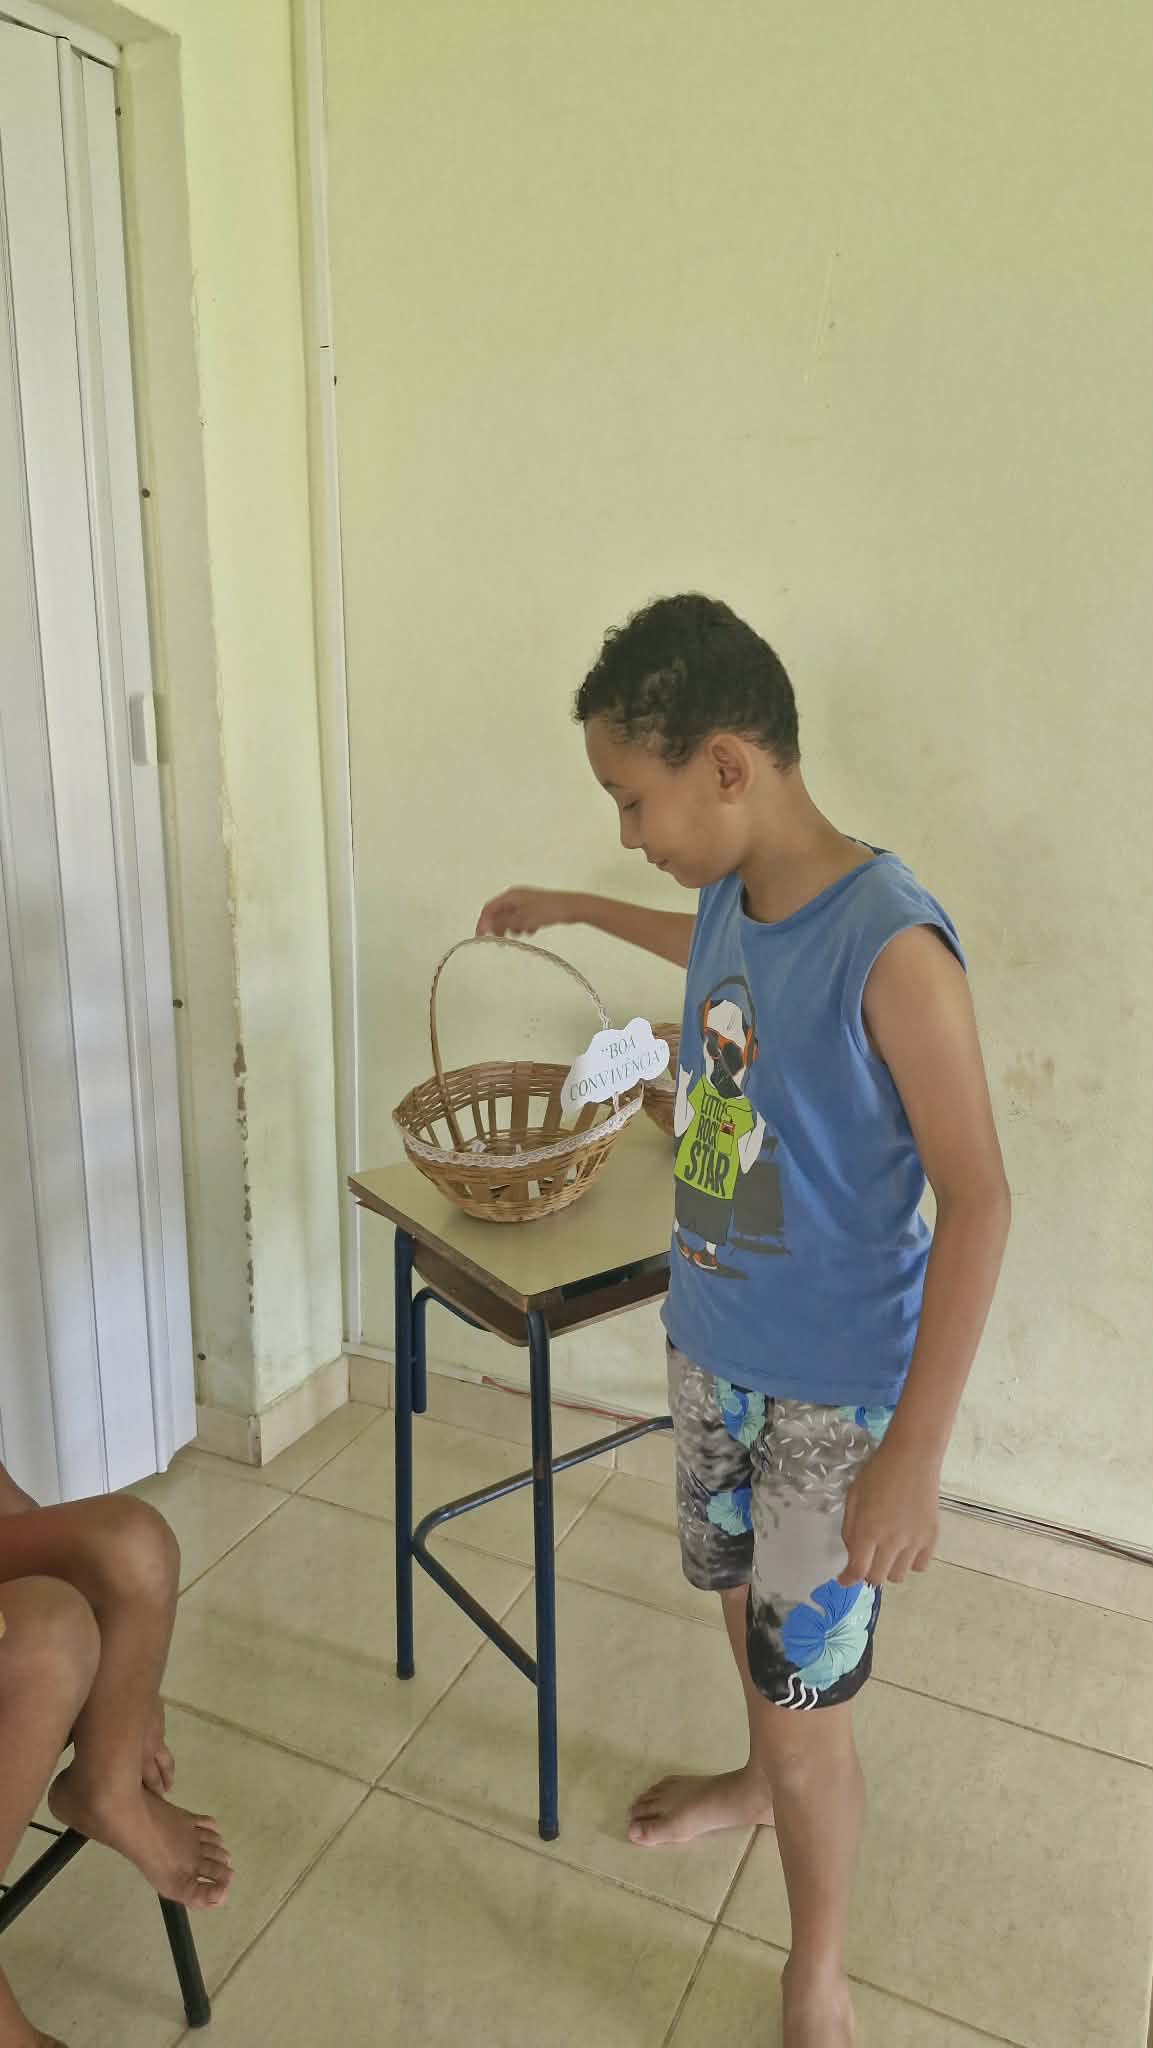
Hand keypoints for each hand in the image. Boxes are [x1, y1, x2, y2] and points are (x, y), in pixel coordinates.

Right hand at [475, 886, 582, 937]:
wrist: (571, 908)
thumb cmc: (547, 911)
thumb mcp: (521, 920)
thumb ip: (501, 923)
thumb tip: (485, 925)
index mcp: (510, 896)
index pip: (489, 909)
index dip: (483, 923)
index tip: (481, 937)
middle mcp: (516, 896)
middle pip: (499, 913)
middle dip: (499, 927)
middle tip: (502, 941)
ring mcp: (526, 901)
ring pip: (511, 917)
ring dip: (513, 928)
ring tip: (522, 933)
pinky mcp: (535, 907)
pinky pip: (523, 918)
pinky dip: (524, 926)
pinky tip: (532, 930)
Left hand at [839, 1441, 939, 1586]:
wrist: (913, 1457)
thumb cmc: (878, 1472)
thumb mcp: (854, 1496)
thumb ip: (850, 1528)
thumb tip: (852, 1552)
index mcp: (868, 1531)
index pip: (857, 1570)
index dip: (848, 1580)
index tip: (844, 1579)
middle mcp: (892, 1542)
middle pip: (877, 1578)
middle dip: (867, 1572)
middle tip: (866, 1559)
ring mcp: (914, 1542)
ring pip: (899, 1575)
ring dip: (888, 1568)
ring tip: (888, 1550)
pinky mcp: (931, 1538)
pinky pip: (920, 1566)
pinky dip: (910, 1562)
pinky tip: (906, 1547)